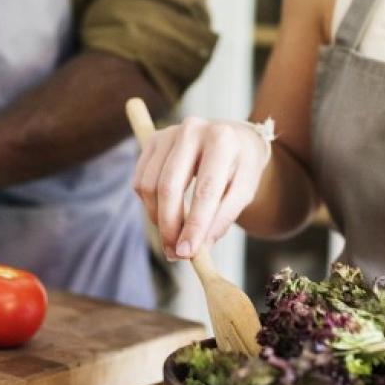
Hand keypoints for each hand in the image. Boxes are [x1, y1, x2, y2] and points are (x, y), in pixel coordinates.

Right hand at [132, 116, 269, 260]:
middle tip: (175, 253)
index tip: (187, 253)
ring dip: (157, 218)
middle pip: (169, 186)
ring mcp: (169, 133)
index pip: (205, 190)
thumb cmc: (241, 167)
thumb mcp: (244, 191)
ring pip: (149, 185)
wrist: (234, 139)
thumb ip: (223, 218)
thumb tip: (199, 248)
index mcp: (222, 141)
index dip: (194, 225)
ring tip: (172, 236)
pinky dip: (149, 204)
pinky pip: (140, 180)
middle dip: (169, 226)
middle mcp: (192, 130)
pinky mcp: (153, 140)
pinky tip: (165, 213)